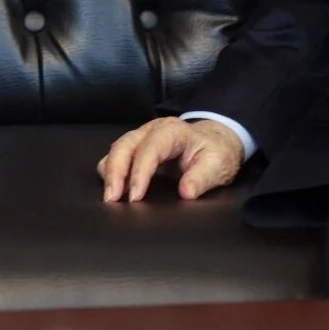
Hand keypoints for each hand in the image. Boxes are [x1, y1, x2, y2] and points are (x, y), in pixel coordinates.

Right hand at [97, 117, 243, 202]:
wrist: (215, 139)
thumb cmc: (215, 152)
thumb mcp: (218, 165)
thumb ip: (202, 178)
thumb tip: (186, 192)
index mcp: (174, 131)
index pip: (151, 148)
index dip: (140, 172)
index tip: (135, 197)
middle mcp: (153, 130)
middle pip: (125, 145)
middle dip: (115, 172)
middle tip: (112, 199)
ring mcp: (142, 136)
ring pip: (117, 149)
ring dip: (110, 172)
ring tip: (111, 197)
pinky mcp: (137, 146)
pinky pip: (117, 155)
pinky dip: (111, 171)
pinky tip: (115, 189)